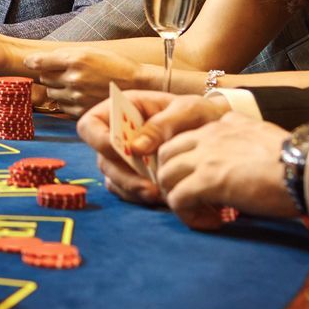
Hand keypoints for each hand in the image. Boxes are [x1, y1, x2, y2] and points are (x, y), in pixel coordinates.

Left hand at [21, 47, 164, 116]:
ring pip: (51, 93)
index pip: (41, 62)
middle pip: (44, 78)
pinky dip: (66, 102)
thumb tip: (33, 61)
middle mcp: (74, 78)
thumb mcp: (90, 51)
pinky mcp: (81, 111)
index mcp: (76, 59)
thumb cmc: (114, 65)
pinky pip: (62, 107)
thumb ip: (63, 55)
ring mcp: (77, 96)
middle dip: (50, 75)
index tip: (29, 62)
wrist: (138, 85)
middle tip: (65, 73)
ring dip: (57, 89)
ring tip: (75, 85)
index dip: (33, 62)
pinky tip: (80, 96)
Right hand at [77, 91, 225, 204]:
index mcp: (122, 110)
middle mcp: (118, 136)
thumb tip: (136, 148)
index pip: (90, 125)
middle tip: (150, 187)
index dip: (98, 139)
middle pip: (102, 160)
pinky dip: (142, 197)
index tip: (121, 151)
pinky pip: (128, 193)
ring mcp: (125, 160)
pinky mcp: (136, 178)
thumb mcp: (187, 110)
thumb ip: (162, 124)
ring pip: (114, 180)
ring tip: (161, 195)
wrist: (218, 132)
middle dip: (124, 176)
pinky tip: (164, 198)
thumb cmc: (199, 114)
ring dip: (134, 190)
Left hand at [156, 112, 296, 225]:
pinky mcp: (208, 180)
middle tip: (193, 201)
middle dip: (172, 180)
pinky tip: (213, 223)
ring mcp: (206, 157)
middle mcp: (209, 135)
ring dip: (178, 199)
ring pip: (166, 176)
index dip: (184, 164)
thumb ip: (242, 138)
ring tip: (202, 214)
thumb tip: (238, 154)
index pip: (184, 139)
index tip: (200, 184)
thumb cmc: (294, 161)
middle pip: (166, 155)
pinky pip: (178, 200)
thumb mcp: (262, 136)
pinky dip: (188, 216)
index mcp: (222, 125)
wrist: (306, 170)